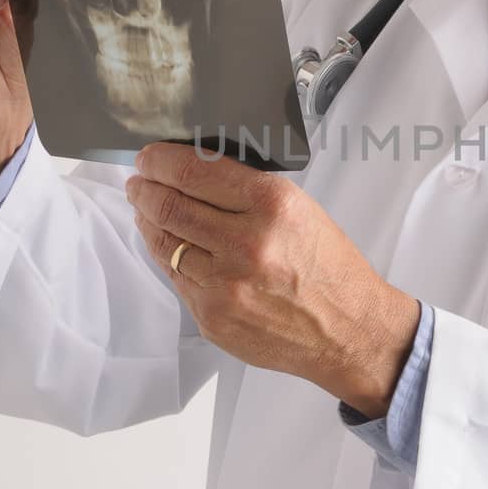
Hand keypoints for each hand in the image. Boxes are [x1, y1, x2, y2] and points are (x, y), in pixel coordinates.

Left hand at [126, 142, 421, 414]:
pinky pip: (175, 276)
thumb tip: (191, 174)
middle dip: (144, 188)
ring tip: (146, 209)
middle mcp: (245, 243)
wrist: (348, 331)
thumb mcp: (301, 209)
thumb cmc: (329, 268)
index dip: (160, 160)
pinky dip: (167, 254)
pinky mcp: (213, 316)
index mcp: (272, 205)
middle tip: (138, 182)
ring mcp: (225, 284)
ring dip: (148, 221)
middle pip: (169, 205)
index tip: (149, 157)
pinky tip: (169, 244)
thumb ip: (246, 191)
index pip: (194, 171)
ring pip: (164, 242)